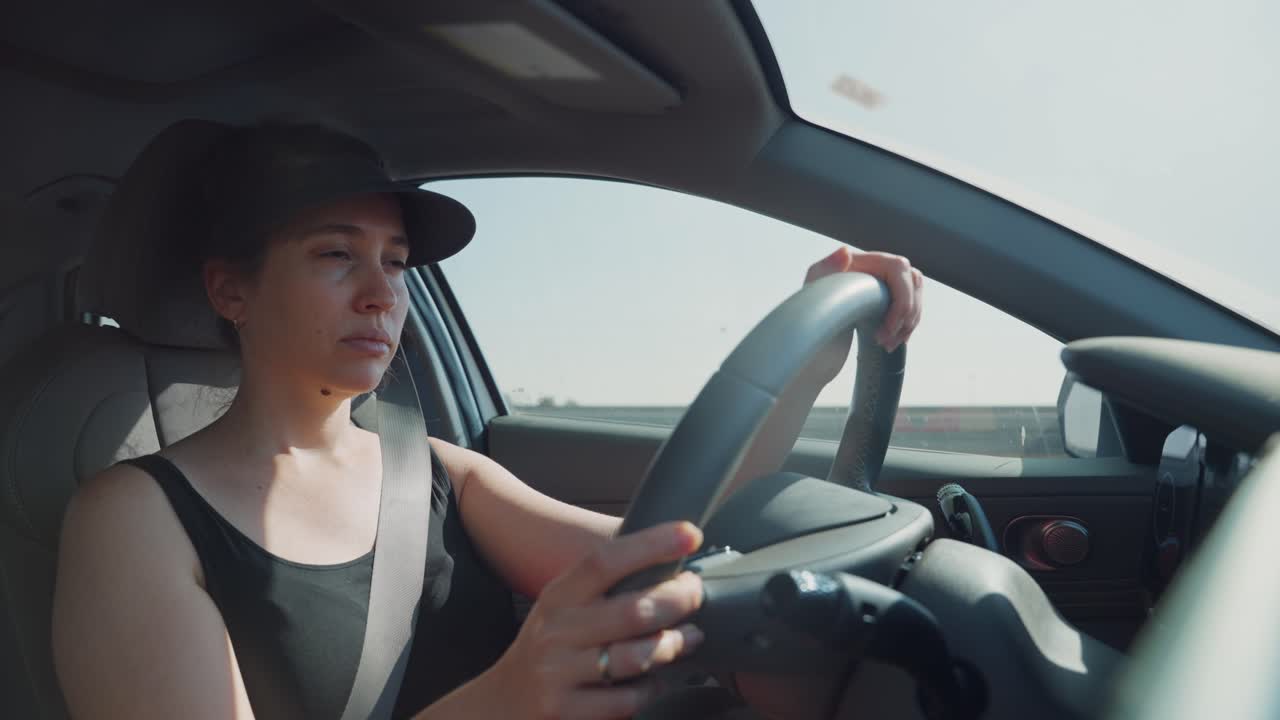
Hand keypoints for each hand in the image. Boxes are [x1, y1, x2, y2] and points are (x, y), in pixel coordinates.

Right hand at [488, 522, 705, 718]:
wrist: (503, 701)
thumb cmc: (550, 646)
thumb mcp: (564, 607)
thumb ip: (604, 586)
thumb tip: (667, 558)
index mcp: (559, 596)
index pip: (604, 562)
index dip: (650, 545)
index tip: (689, 533)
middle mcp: (556, 631)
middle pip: (631, 610)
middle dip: (677, 599)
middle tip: (696, 593)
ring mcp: (558, 672)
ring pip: (634, 656)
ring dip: (673, 645)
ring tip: (691, 636)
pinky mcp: (564, 710)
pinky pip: (625, 700)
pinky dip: (652, 688)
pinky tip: (658, 678)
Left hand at [804, 246, 924, 351]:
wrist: (814, 323)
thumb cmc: (812, 301)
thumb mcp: (814, 285)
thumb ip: (825, 268)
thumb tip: (845, 253)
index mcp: (866, 260)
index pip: (899, 268)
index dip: (901, 299)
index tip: (886, 328)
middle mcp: (882, 266)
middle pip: (913, 284)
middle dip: (906, 317)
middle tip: (886, 342)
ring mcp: (889, 282)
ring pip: (916, 298)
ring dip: (907, 326)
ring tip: (887, 345)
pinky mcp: (892, 299)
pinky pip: (912, 310)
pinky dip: (906, 328)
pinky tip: (893, 342)